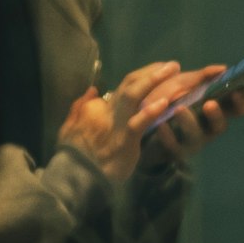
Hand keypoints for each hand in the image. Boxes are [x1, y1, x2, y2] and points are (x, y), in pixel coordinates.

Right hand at [58, 61, 184, 183]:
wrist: (75, 177)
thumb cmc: (73, 154)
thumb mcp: (70, 127)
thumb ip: (80, 107)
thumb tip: (92, 90)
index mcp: (98, 107)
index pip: (123, 86)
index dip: (144, 77)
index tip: (160, 72)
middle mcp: (107, 110)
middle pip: (130, 83)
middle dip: (151, 71)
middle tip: (172, 65)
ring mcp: (116, 124)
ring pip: (133, 95)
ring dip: (153, 80)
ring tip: (173, 70)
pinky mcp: (124, 140)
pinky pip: (138, 123)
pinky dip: (150, 112)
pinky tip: (165, 103)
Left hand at [142, 67, 243, 168]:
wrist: (150, 121)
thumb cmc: (173, 100)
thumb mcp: (186, 84)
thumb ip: (203, 77)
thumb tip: (222, 69)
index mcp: (216, 110)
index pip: (238, 109)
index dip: (241, 102)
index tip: (236, 91)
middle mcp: (208, 128)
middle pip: (220, 125)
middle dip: (216, 115)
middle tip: (209, 104)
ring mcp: (192, 141)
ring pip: (195, 135)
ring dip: (189, 121)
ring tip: (179, 108)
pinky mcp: (174, 150)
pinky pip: (172, 145)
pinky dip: (167, 134)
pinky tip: (160, 124)